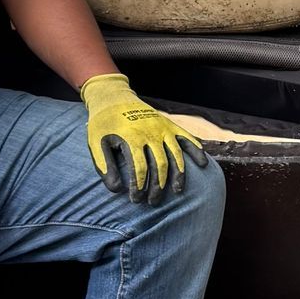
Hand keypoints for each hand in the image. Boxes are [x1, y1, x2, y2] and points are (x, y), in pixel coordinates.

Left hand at [81, 73, 207, 199]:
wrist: (114, 97)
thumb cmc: (103, 124)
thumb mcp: (96, 143)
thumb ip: (104, 166)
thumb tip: (116, 190)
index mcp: (132, 138)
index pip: (139, 168)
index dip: (138, 186)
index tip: (136, 200)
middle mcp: (151, 133)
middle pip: (159, 165)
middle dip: (157, 186)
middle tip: (153, 202)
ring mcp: (163, 128)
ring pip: (175, 155)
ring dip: (178, 175)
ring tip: (177, 191)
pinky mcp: (170, 125)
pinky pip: (187, 138)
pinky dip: (196, 150)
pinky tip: (203, 164)